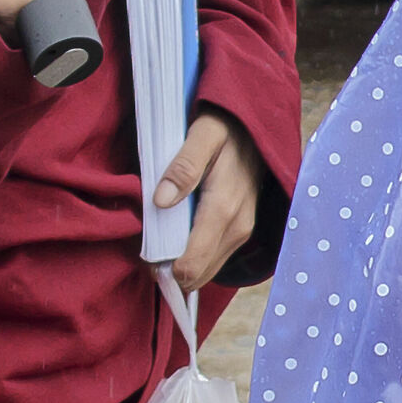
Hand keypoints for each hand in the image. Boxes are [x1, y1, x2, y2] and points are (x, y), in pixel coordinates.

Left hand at [156, 107, 269, 292]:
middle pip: (198, 275)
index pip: (192, 264)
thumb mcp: (202, 136)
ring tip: (162, 243)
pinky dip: (196, 258)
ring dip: (182, 266)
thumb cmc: (224, 129)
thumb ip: (184, 167)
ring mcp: (243, 231)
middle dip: (170, 270)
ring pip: (207, 271)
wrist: (256, 127)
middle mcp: (237, 228)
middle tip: (149, 250)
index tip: (145, 254)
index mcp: (223, 209)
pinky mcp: (243, 231)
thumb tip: (161, 201)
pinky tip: (181, 237)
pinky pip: (215, 259)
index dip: (163, 267)